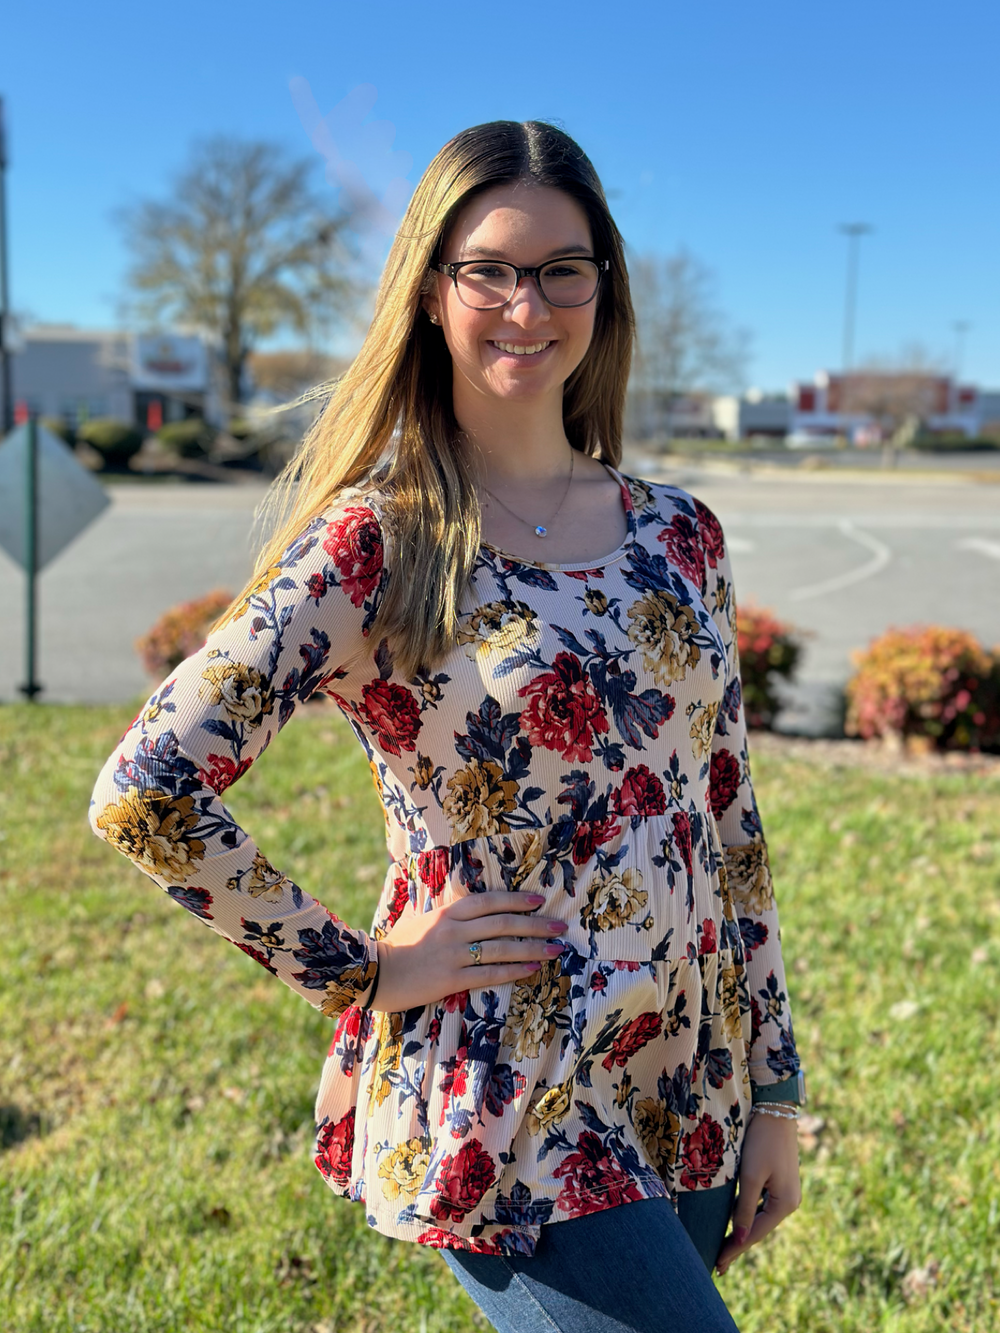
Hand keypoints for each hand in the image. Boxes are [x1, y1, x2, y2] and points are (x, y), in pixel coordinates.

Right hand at [372, 892, 567, 1012]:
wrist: (372, 971)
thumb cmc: (395, 945)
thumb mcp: (419, 920)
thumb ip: (445, 916)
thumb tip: (467, 910)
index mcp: (446, 912)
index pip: (489, 901)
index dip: (516, 899)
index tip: (539, 899)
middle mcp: (454, 929)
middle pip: (503, 923)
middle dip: (535, 924)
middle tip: (560, 925)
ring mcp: (454, 954)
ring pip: (502, 948)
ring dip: (532, 949)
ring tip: (555, 950)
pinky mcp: (451, 979)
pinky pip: (489, 973)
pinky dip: (513, 971)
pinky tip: (531, 970)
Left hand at [715, 1110, 800, 1274]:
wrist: (774, 1110)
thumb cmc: (761, 1141)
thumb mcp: (750, 1176)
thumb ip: (745, 1209)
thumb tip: (741, 1240)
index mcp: (785, 1204)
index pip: (755, 1234)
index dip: (735, 1249)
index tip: (717, 1264)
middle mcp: (789, 1202)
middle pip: (758, 1229)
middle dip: (738, 1244)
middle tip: (718, 1264)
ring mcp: (785, 1192)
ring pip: (759, 1218)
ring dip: (742, 1231)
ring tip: (723, 1248)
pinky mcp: (779, 1181)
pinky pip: (760, 1205)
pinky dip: (746, 1215)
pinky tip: (734, 1222)